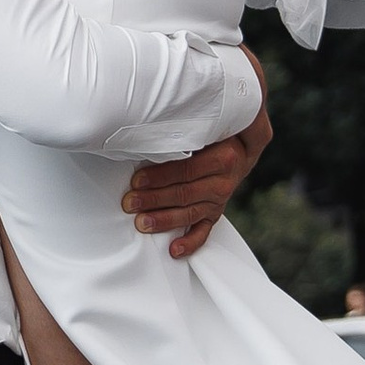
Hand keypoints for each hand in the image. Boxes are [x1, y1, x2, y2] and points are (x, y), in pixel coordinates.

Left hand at [122, 56, 272, 259]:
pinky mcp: (217, 209)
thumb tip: (147, 114)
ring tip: (141, 224)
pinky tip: (174, 251)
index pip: (188, 169)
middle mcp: (227, 177)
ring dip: (165, 220)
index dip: (160, 176)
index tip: (135, 180)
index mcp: (225, 153)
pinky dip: (191, 241)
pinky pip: (205, 229)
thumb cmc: (207, 125)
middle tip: (128, 202)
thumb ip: (186, 122)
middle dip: (155, 198)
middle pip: (187, 192)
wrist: (236, 137)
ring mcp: (223, 195)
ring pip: (192, 212)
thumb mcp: (202, 120)